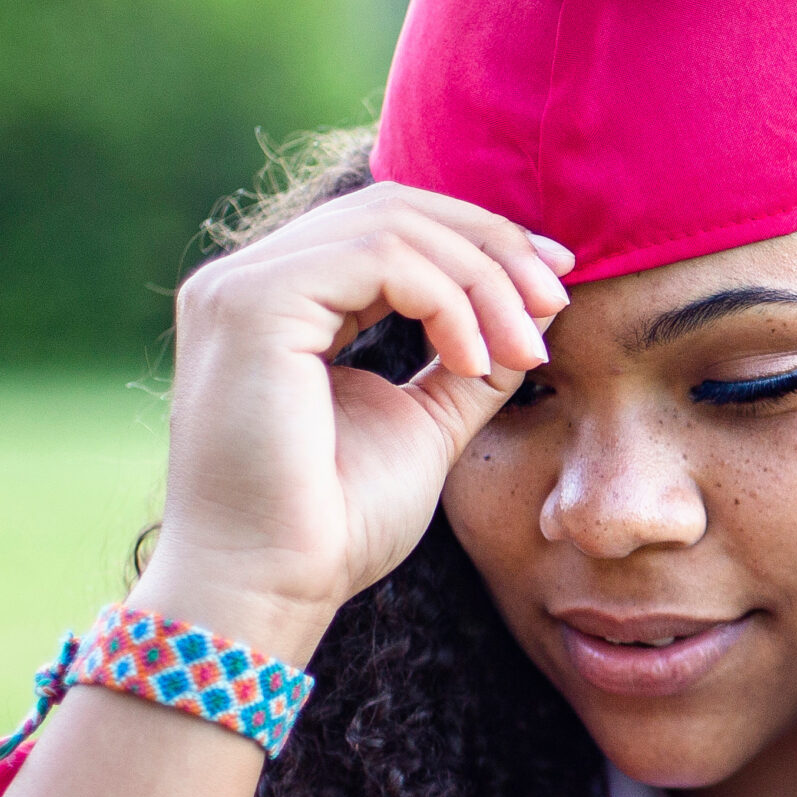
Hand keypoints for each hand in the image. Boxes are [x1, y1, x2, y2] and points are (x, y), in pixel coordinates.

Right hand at [139, 182, 571, 658]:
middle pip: (394, 207)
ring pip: (393, 226)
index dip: (481, 240)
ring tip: (524, 352)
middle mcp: (248, 279)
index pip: (390, 227)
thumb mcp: (427, 425)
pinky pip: (379, 257)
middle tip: (556, 300)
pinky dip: (447, 299)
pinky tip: (475, 361)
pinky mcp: (250, 304)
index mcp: (281, 303)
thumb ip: (471, 360)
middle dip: (493, 248)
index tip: (554, 283)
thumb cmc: (334, 527)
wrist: (270, 589)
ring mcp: (240, 285)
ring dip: (483, 281)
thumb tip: (540, 300)